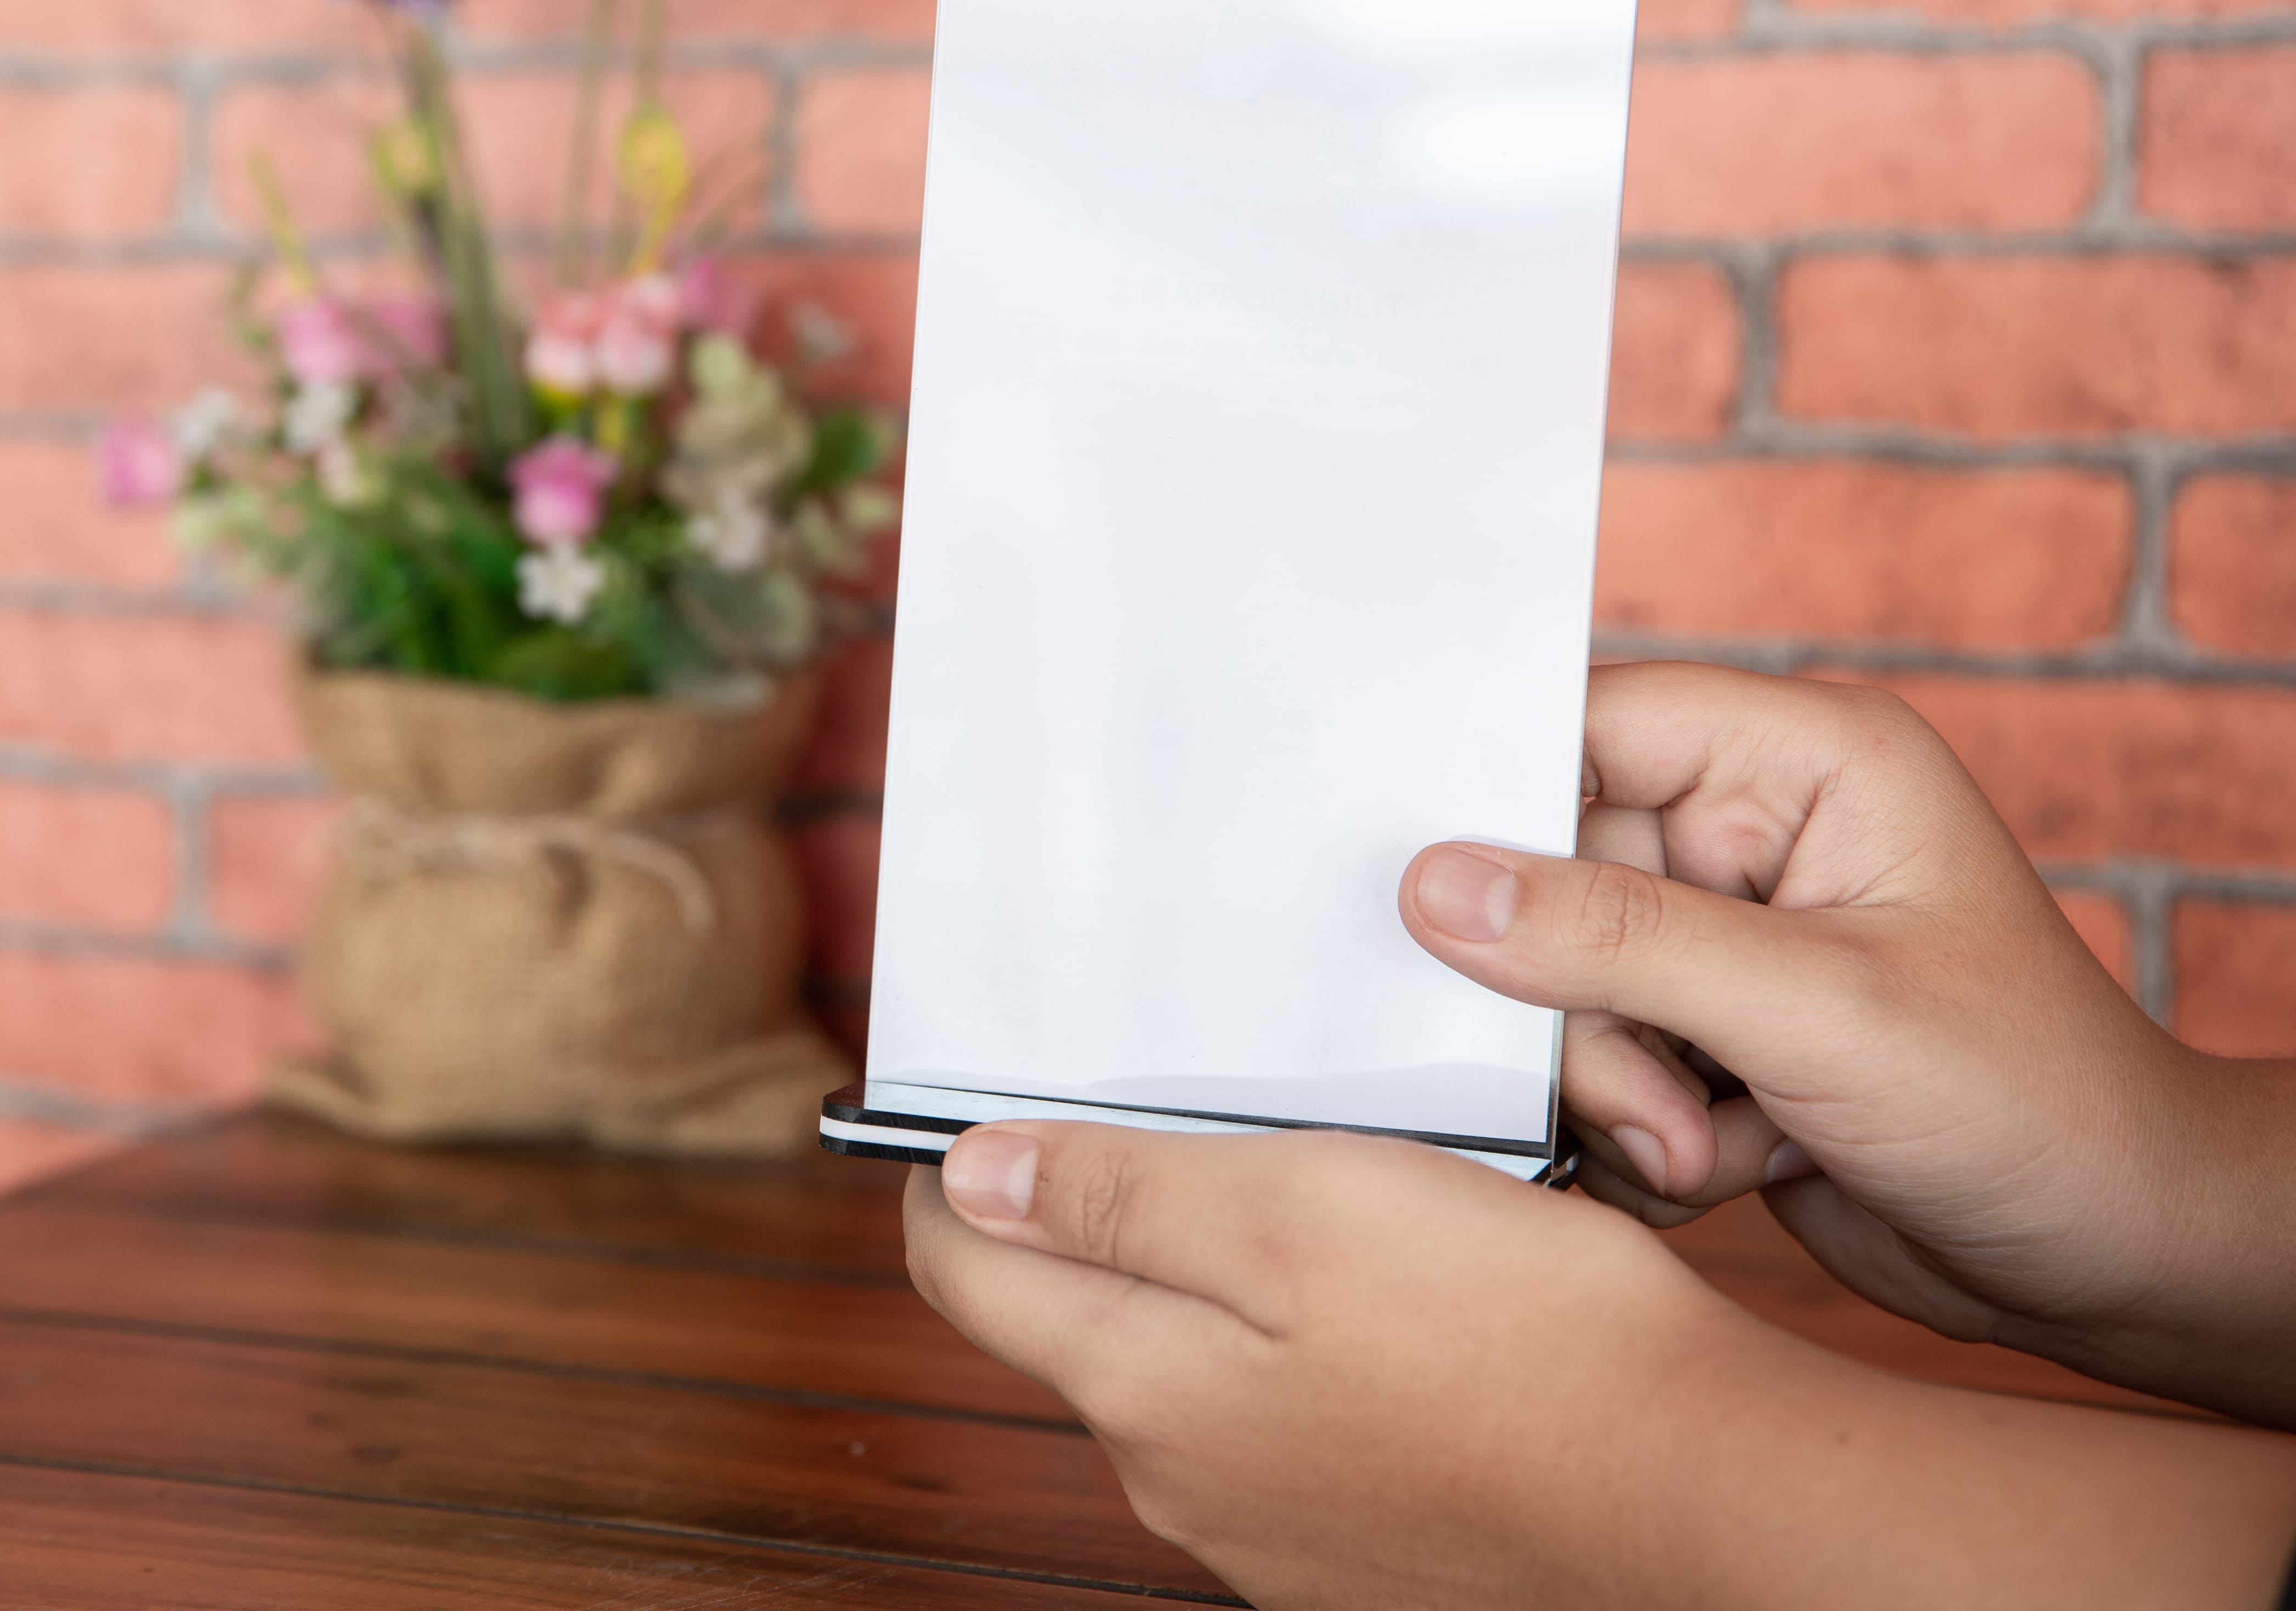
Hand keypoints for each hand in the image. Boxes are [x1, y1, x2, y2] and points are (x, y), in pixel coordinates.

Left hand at [908, 1119, 2295, 1609]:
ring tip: (1314, 1191)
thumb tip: (966, 1179)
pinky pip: (1290, 1429)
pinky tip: (1400, 1304)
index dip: (954, 1172)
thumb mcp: (1295, 1208)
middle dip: (1100, 1216)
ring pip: (1190, 1371)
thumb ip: (1119, 1195)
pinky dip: (1313, 1355)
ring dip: (1220, 1283)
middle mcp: (1178, 1481)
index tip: (985, 1104)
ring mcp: (1271, 1532)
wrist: (1703, 1492)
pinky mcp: (1363, 1552)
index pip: (960, 1271)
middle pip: (1075, 1319)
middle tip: (1175, 1114)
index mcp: (1139, 1387)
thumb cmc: (1515, 1333)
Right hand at [1400, 660, 2295, 1423]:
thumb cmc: (2032, 1104)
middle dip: (1591, 1015)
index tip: (1441, 898)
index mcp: (1804, 760)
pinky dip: (1639, 1132)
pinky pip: (1593, 1062)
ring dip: (1619, 1090)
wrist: (2114, 1260)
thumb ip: (1616, 943)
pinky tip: (1728, 1165)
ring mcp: (1728, 936)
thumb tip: (1438, 887)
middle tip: (1663, 1105)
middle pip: (1555, 877)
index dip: (1505, 804)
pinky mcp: (1708, 1031)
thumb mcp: (1815, 1011)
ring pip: (1562, 986)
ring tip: (1711, 1150)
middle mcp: (1755, 831)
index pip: (1592, 726)